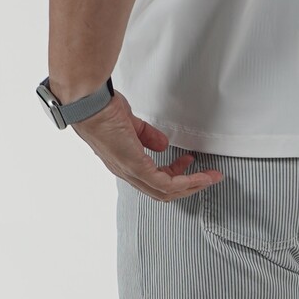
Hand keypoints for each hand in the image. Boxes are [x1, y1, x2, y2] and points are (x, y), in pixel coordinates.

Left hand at [69, 90, 222, 198]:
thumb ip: (146, 136)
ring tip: (208, 178)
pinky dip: (184, 182)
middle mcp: (126, 171)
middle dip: (189, 186)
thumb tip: (162, 144)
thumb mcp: (130, 124)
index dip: (175, 174)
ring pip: (165, 192)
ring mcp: (130, 171)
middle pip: (161, 192)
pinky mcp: (135, 166)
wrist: (90, 106)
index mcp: (124, 162)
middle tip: (207, 178)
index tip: (188, 163)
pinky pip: (164, 183)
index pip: (152, 179)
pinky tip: (197, 176)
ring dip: (191, 186)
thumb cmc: (101, 110)